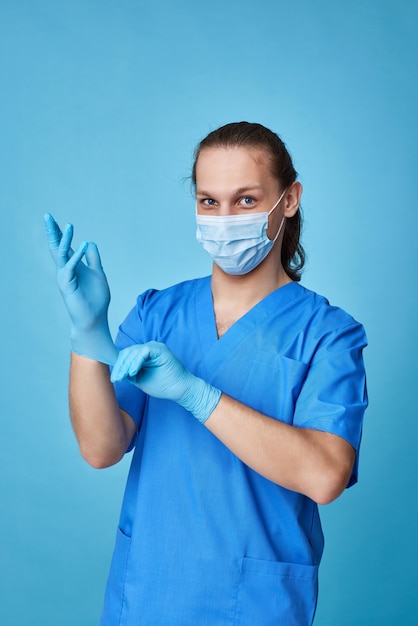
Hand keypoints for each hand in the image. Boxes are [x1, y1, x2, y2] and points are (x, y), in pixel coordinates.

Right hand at [44, 213, 117, 364]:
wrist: (94, 318)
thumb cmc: (95, 299)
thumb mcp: (98, 273)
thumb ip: (93, 259)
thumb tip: (89, 243)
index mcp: (73, 266)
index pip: (63, 246)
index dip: (59, 233)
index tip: (54, 219)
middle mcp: (66, 270)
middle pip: (56, 247)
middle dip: (52, 232)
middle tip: (47, 216)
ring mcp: (65, 277)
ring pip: (62, 254)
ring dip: (65, 239)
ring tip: (69, 226)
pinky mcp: (68, 285)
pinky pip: (71, 267)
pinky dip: (76, 256)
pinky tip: (82, 245)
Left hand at [111, 342, 220, 423]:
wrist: (180, 390)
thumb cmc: (163, 385)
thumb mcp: (141, 379)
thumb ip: (130, 373)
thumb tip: (118, 371)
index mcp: (144, 354)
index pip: (126, 356)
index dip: (119, 366)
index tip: (114, 379)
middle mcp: (149, 348)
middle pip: (128, 352)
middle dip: (120, 367)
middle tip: (116, 379)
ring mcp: (155, 347)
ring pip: (133, 352)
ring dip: (126, 366)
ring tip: (123, 377)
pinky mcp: (160, 350)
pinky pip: (143, 352)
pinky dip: (136, 362)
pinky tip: (133, 373)